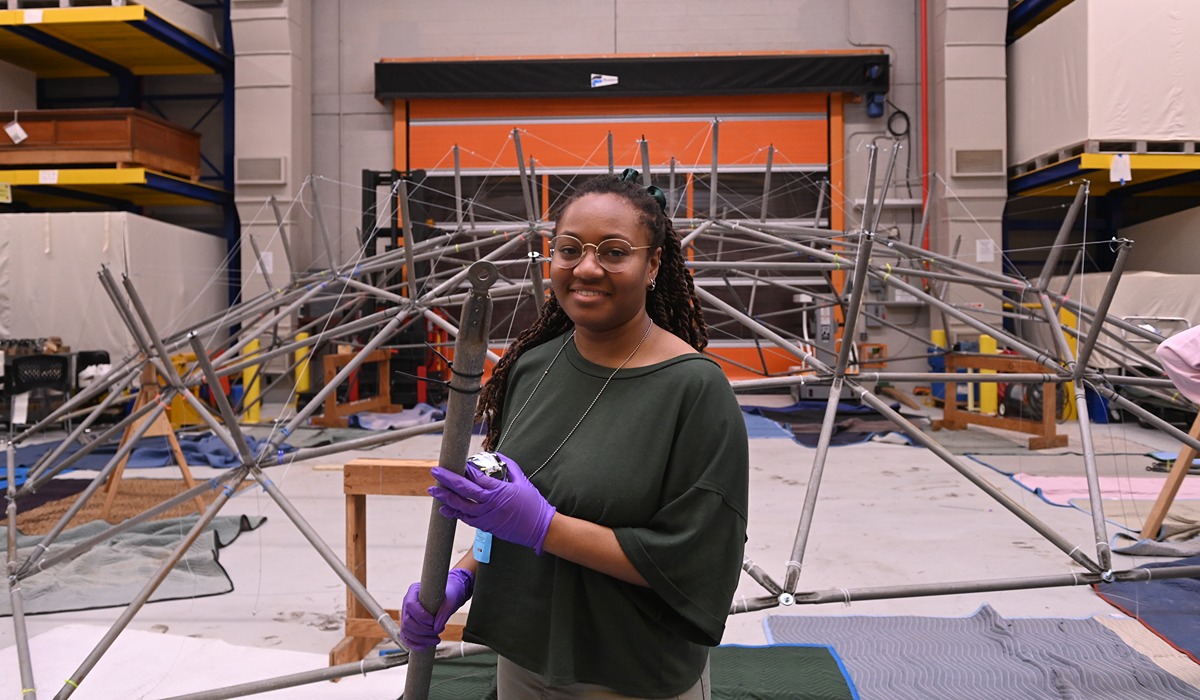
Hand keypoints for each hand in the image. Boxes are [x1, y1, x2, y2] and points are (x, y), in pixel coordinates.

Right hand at [399, 567, 473, 651]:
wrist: (451, 595)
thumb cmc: (451, 593)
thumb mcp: (452, 598)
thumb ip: (445, 610)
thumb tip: (436, 626)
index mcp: (414, 591)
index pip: (411, 605)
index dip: (422, 617)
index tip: (434, 622)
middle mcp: (407, 602)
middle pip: (407, 622)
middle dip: (423, 631)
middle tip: (437, 632)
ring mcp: (407, 614)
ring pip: (406, 631)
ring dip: (420, 639)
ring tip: (436, 639)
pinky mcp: (409, 624)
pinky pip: (406, 637)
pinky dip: (413, 644)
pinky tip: (423, 647)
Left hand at [430, 454, 555, 553]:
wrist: (540, 529)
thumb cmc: (533, 505)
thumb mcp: (523, 481)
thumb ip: (510, 466)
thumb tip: (499, 455)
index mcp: (499, 491)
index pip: (476, 478)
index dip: (465, 470)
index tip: (457, 462)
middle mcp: (489, 504)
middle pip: (463, 491)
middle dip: (447, 480)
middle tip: (435, 471)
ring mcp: (486, 517)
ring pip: (460, 507)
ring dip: (445, 498)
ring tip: (433, 490)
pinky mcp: (486, 526)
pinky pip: (466, 519)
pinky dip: (454, 513)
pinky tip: (445, 508)